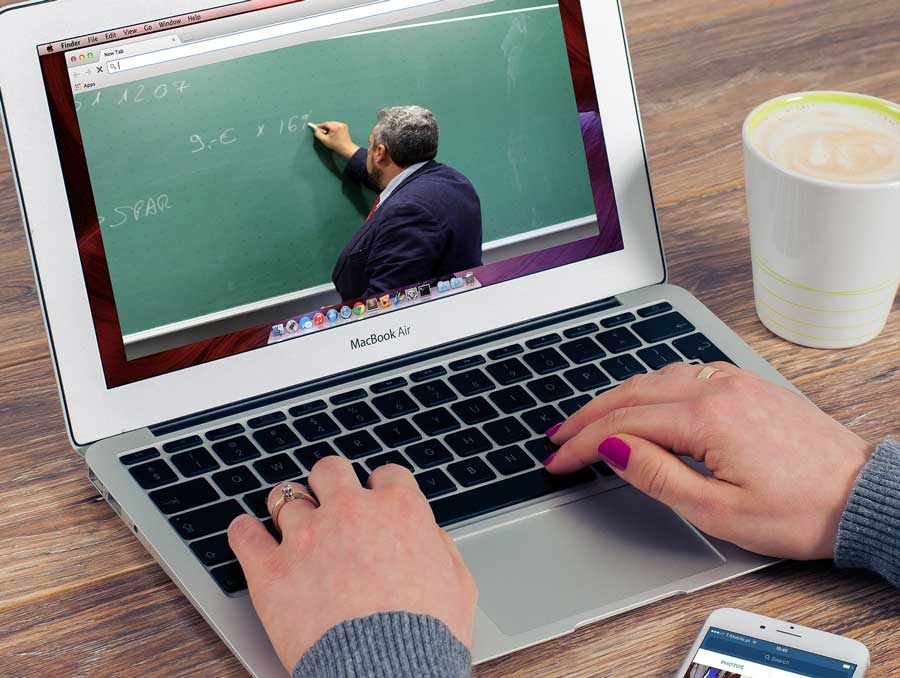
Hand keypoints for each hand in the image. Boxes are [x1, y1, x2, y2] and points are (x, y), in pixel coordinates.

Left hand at [227, 457, 476, 671]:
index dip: (380, 488)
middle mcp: (351, 512)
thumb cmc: (427, 637)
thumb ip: (442, 549)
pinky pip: (244, 535)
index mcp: (399, 510)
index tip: (374, 498)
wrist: (388, 672)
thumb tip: (431, 537)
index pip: (387, 475)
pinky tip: (246, 532)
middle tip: (328, 498)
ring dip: (288, 508)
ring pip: (285, 498)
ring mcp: (307, 537)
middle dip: (330, 482)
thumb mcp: (458, 586)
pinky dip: (244, 531)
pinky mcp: (271, 570)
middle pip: (330, 470)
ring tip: (287, 520)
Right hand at [310, 120, 359, 158]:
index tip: (315, 127)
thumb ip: (318, 134)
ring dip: (329, 128)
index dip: (319, 126)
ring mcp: (343, 125)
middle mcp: (339, 124)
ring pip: (332, 124)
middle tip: (321, 132)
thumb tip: (315, 129)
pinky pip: (336, 125)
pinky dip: (333, 128)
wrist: (347, 149)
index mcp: (335, 126)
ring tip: (328, 134)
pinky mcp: (344, 126)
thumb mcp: (325, 140)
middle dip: (324, 127)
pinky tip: (333, 134)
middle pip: (328, 123)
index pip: (324, 124)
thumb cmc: (336, 146)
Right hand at [545, 362, 871, 559]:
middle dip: (586, 415)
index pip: (623, 424)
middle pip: (631, 393)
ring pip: (654, 378)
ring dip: (614, 398)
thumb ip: (658, 475)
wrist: (863, 496)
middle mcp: (718, 388)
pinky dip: (646, 388)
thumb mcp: (719, 510)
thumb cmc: (801, 510)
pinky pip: (681, 375)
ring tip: (586, 421)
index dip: (581, 443)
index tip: (557, 460)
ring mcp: (734, 382)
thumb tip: (611, 448)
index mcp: (708, 418)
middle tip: (557, 437)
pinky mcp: (746, 385)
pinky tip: (638, 401)